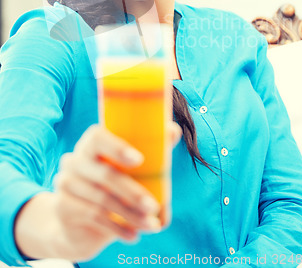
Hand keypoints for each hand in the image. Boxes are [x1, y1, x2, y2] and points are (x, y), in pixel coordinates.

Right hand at [51, 122, 181, 260]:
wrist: (77, 221)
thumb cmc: (112, 184)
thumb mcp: (128, 168)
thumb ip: (151, 149)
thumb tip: (173, 130)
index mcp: (91, 143)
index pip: (98, 137)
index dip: (117, 147)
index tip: (139, 160)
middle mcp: (74, 160)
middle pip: (104, 175)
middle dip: (133, 193)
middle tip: (154, 207)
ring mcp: (65, 183)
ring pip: (102, 200)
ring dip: (130, 215)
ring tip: (151, 225)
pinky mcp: (63, 207)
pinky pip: (93, 217)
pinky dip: (117, 228)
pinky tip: (133, 235)